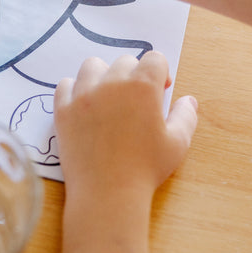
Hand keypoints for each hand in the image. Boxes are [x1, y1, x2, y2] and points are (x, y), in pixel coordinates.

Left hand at [54, 52, 197, 199]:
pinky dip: (75, 90)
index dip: (161, 72)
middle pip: (125, 61)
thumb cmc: (146, 169)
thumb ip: (186, 116)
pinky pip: (65, 85)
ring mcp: (83, 94)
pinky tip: (84, 106)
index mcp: (142, 85)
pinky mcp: (63, 108)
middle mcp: (111, 82)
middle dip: (134, 75)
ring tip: (108, 98)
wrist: (108, 193)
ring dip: (103, 76)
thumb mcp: (178, 143)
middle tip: (136, 102)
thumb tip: (188, 100)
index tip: (161, 90)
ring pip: (92, 66)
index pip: (154, 59)